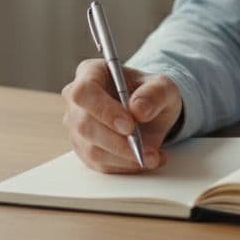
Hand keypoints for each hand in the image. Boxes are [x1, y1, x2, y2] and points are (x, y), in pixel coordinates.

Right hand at [61, 59, 182, 173]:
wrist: (149, 111)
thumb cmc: (150, 93)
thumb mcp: (163, 87)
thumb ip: (154, 93)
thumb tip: (139, 109)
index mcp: (90, 73)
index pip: (84, 92)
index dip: (104, 111)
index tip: (129, 126)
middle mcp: (77, 100)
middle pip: (84, 125)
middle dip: (117, 142)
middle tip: (145, 148)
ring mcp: (77, 126)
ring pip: (92, 149)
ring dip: (125, 158)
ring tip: (153, 156)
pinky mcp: (84, 150)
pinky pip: (100, 164)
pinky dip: (126, 166)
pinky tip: (147, 159)